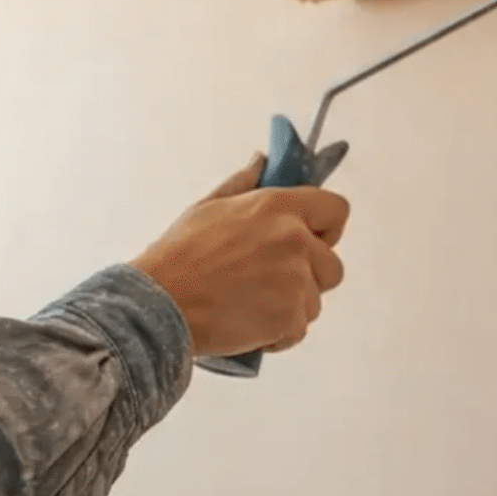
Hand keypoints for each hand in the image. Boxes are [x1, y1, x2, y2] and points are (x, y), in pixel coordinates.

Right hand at [130, 154, 348, 357]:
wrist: (159, 306)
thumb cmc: (179, 258)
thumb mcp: (208, 208)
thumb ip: (243, 183)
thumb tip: (262, 161)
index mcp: (278, 208)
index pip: (337, 210)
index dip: (327, 229)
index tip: (313, 240)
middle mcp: (295, 240)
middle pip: (332, 265)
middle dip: (309, 277)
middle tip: (270, 282)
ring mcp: (296, 280)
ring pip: (315, 301)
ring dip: (291, 308)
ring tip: (251, 304)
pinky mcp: (290, 317)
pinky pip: (299, 329)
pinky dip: (279, 334)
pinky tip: (249, 325)